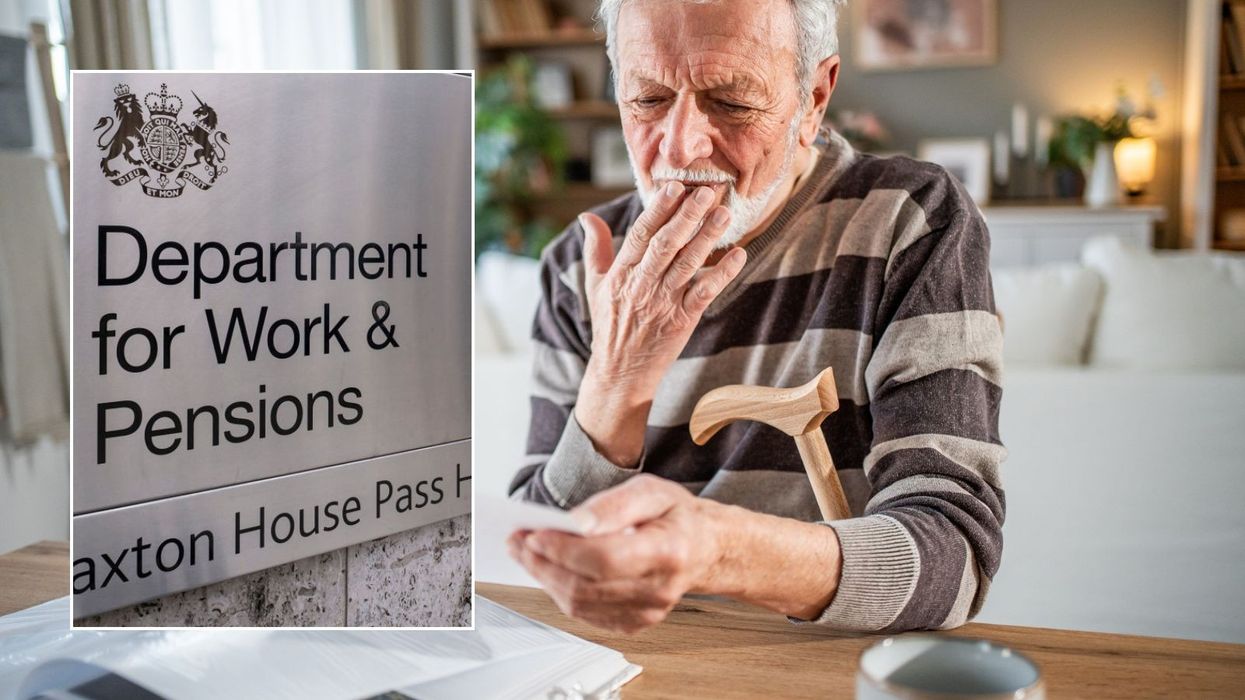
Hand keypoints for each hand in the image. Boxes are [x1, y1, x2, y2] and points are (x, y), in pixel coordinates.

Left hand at [507, 474, 722, 633]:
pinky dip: (561, 591)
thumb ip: (614, 504)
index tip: (534, 534)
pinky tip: (551, 570)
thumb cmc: (676, 517)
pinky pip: (586, 614)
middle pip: (586, 586)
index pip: (605, 559)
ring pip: (580, 604)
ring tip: (526, 553)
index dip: (564, 550)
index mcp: (668, 551)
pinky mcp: (634, 622)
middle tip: (518, 541)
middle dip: (543, 564)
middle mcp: (659, 589)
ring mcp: (647, 611)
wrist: (705, 548)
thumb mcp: (652, 491)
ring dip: (545, 578)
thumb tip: (576, 521)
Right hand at [575, 184, 746, 466]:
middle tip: (708, 191)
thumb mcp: (595, 286)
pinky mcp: (682, 320)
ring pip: (688, 264)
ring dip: (708, 237)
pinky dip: (723, 273)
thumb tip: (586, 217)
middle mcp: (641, 286)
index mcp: (620, 274)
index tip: (674, 187)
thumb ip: (595, 249)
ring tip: (726, 214)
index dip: (657, 210)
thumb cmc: (609, 325)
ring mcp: (662, 303)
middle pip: (666, 244)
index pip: (640, 235)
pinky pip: (705, 292)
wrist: (620, 373)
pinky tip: (738, 254)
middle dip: (688, 216)